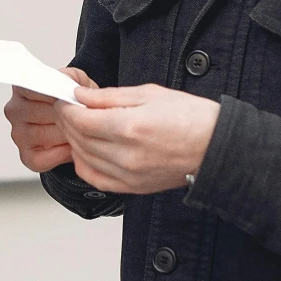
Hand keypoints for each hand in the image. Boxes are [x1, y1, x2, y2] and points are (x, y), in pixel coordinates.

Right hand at [6, 65, 95, 173]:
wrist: (80, 123)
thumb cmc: (74, 103)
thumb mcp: (78, 82)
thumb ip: (71, 77)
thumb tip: (65, 82)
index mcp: (23, 87)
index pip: (34, 88)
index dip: (57, 95)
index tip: (71, 98)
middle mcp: (15, 110)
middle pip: (42, 113)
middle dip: (67, 116)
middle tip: (83, 118)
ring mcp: (18, 134)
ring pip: (45, 136)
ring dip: (67, 135)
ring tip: (80, 132)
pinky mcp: (26, 156)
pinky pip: (44, 159)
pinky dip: (62, 155)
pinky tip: (71, 147)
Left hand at [59, 83, 220, 194]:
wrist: (216, 148)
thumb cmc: (191, 118)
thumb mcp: (149, 94)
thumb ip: (109, 96)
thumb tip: (81, 96)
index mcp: (129, 127)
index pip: (80, 120)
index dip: (66, 108)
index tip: (65, 99)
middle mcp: (125, 155)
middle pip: (78, 139)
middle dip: (67, 121)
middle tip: (69, 109)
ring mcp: (128, 175)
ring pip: (82, 159)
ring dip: (73, 141)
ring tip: (79, 126)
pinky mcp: (132, 187)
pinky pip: (95, 178)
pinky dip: (84, 164)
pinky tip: (87, 151)